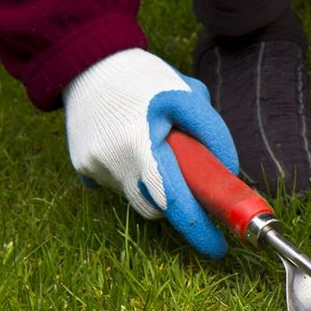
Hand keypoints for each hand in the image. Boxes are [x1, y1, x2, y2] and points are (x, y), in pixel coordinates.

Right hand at [63, 48, 238, 257]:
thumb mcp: (188, 95)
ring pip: (138, 197)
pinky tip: (130, 143)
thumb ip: (213, 134)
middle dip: (178, 200)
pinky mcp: (82, 167)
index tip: (219, 247)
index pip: (174, 201)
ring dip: (155, 185)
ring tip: (155, 145)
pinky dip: (133, 175)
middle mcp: (111, 162)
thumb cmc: (145, 78)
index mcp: (139, 144)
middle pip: (156, 206)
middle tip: (192, 179)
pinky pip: (118, 185)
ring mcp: (92, 168)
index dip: (198, 229)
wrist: (89, 63)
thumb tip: (228, 171)